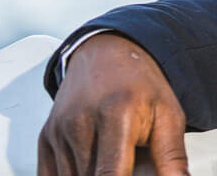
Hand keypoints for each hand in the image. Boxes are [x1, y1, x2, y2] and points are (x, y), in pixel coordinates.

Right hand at [38, 33, 188, 175]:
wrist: (108, 54)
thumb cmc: (140, 85)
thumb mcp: (169, 115)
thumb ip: (172, 156)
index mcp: (116, 113)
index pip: (110, 174)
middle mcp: (80, 121)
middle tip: (129, 160)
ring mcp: (59, 130)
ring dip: (93, 175)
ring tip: (114, 155)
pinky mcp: (45, 137)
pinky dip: (73, 175)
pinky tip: (92, 161)